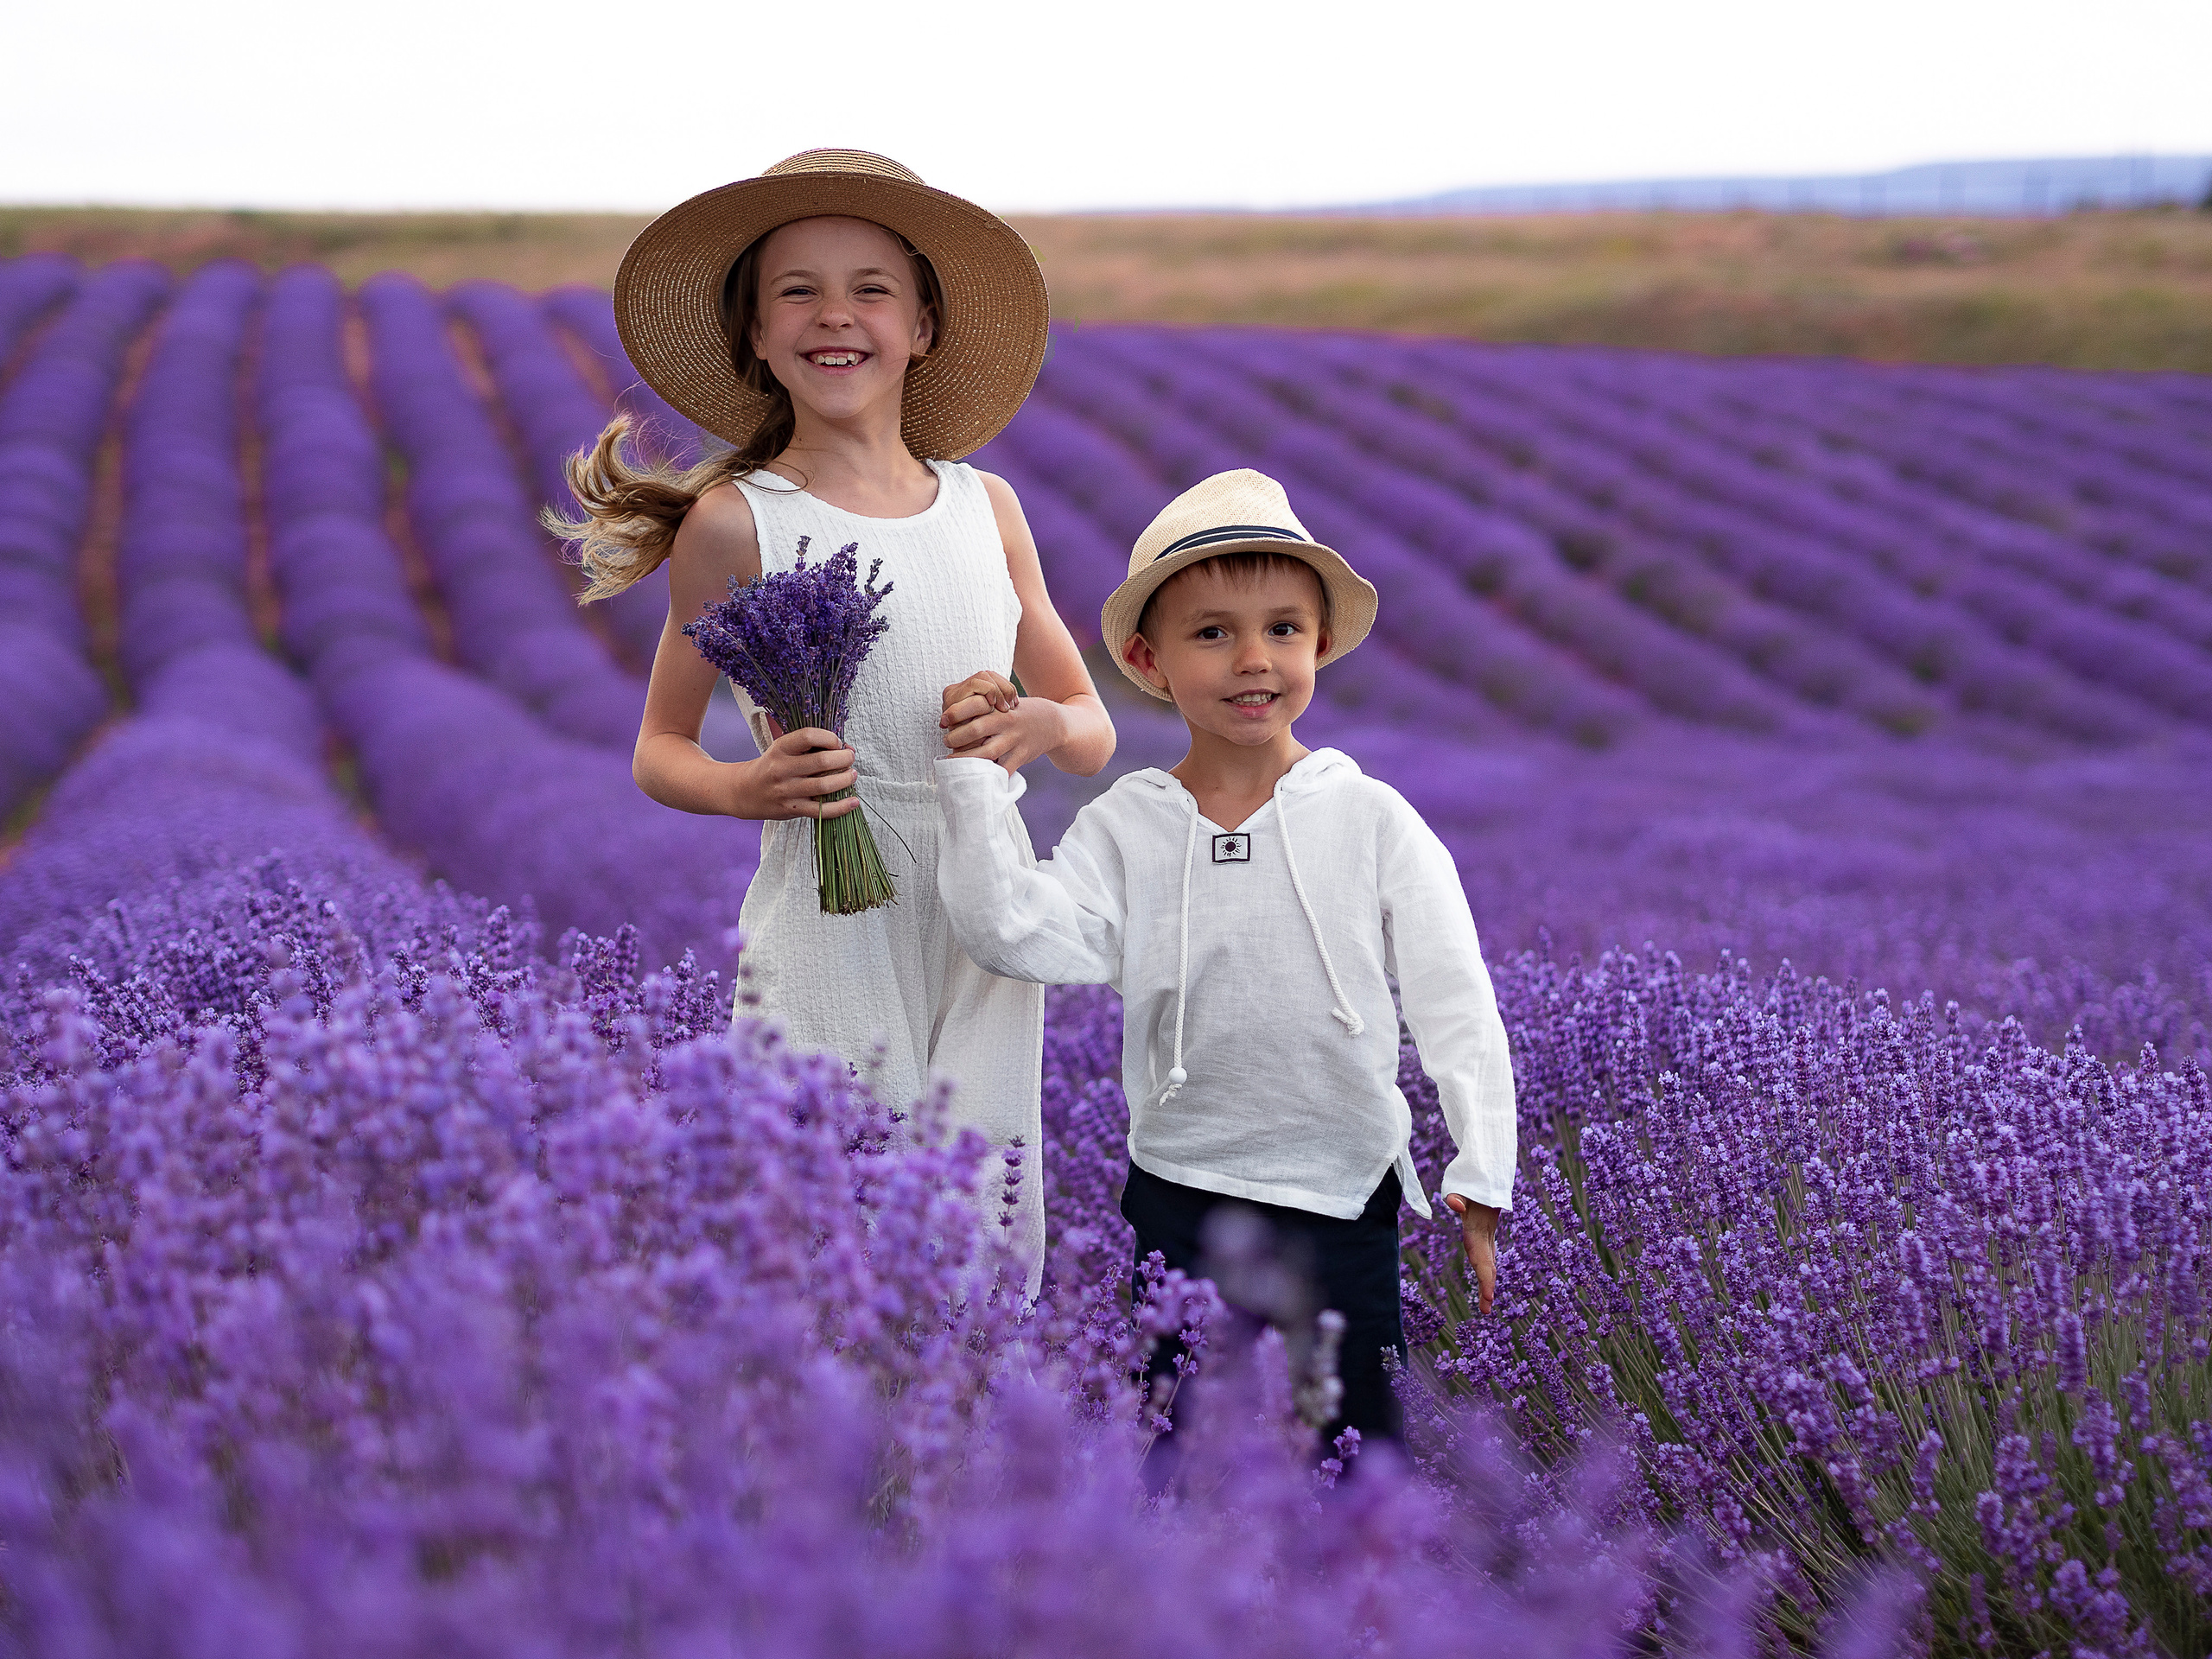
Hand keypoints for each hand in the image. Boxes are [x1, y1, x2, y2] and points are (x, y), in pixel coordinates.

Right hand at [734, 726, 858, 820]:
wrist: (744, 792)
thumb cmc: (771, 767)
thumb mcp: (782, 750)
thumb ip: (809, 747)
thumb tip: (845, 748)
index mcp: (780, 749)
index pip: (808, 736)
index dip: (829, 737)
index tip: (837, 743)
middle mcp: (782, 769)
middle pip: (821, 761)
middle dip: (844, 759)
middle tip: (850, 758)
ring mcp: (786, 791)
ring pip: (824, 786)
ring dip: (845, 779)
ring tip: (852, 775)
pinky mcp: (792, 809)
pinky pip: (821, 810)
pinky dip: (841, 807)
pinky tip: (853, 801)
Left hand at [940, 671, 1066, 773]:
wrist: (1053, 723)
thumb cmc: (1019, 713)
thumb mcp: (1004, 703)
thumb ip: (983, 707)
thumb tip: (951, 715)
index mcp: (1000, 707)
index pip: (974, 706)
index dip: (956, 713)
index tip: (943, 721)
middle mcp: (1007, 722)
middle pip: (976, 730)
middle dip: (956, 737)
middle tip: (946, 742)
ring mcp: (1015, 741)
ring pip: (987, 753)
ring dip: (966, 758)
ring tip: (952, 761)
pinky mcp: (1021, 757)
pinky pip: (1003, 770)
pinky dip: (988, 775)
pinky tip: (975, 776)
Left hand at [1444, 1195, 1500, 1315]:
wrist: (1487, 1181)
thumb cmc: (1471, 1187)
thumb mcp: (1462, 1190)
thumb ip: (1457, 1197)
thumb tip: (1455, 1204)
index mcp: (1477, 1232)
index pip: (1483, 1258)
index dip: (1486, 1277)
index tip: (1489, 1295)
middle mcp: (1483, 1239)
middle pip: (1487, 1267)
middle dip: (1487, 1288)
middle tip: (1486, 1310)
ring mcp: (1484, 1240)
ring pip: (1488, 1266)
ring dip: (1487, 1286)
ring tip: (1486, 1309)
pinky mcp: (1483, 1240)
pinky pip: (1485, 1262)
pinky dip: (1486, 1277)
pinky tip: (1485, 1292)